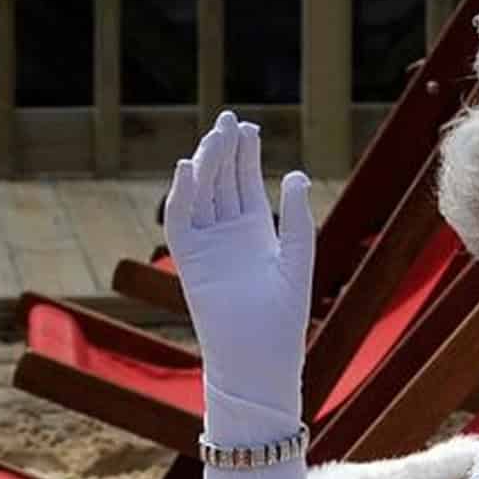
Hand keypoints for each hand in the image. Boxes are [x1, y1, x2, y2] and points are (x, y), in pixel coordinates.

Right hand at [164, 110, 313, 428]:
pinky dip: (181, 195)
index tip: (249, 127)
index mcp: (256, 233)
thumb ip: (298, 221)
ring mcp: (207, 247)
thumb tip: (294, 174)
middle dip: (224, 151)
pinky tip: (189, 168)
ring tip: (217, 135)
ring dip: (206, 165)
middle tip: (229, 118)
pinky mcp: (190, 263)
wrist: (259, 360)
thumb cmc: (284, 321)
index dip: (245, 155)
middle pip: (221, 182)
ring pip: (201, 195)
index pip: (245, 184)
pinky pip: (181, 222)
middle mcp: (228, 235)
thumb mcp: (297, 262)